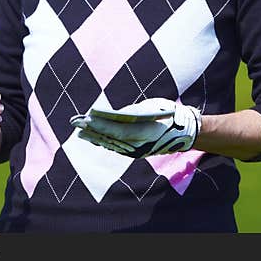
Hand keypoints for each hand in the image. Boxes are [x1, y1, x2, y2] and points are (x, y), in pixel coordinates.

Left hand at [71, 98, 200, 157]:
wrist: (185, 132)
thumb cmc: (168, 114)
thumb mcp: (151, 107)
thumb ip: (131, 112)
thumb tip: (112, 114)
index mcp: (146, 132)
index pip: (119, 130)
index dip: (102, 125)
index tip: (86, 117)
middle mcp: (140, 145)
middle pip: (112, 137)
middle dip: (92, 129)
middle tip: (75, 121)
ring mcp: (138, 151)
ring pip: (112, 143)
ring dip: (94, 136)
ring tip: (79, 129)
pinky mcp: (136, 152)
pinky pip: (116, 147)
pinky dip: (103, 141)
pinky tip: (92, 137)